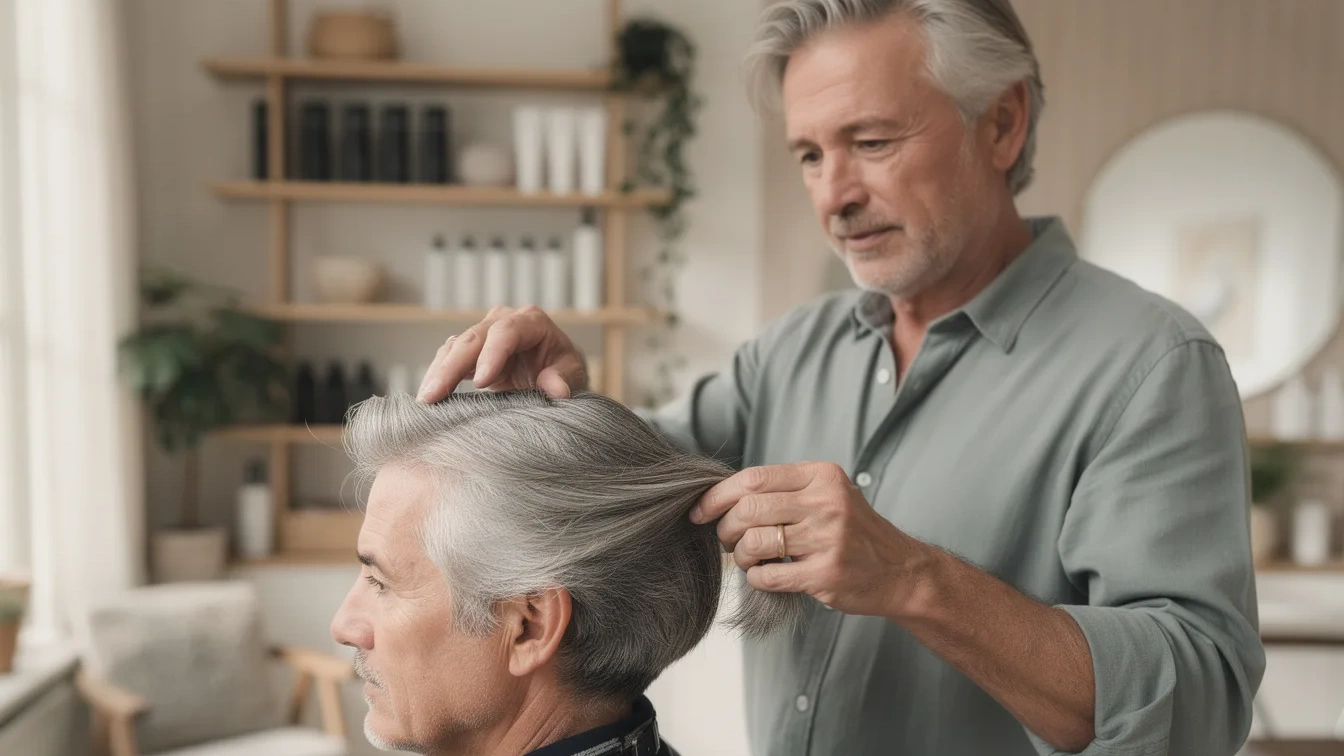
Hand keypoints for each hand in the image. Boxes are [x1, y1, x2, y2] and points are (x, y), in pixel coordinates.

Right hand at [417, 306, 588, 402]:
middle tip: (434, 396)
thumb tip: (556, 389)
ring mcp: (484, 333)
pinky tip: (427, 398)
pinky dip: (437, 377)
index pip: (506, 332)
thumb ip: (564, 378)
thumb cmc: (564, 369)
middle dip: (452, 366)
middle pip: (473, 338)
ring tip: (425, 401)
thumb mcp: (573, 372)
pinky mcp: (471, 350)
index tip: (481, 383)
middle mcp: (503, 321)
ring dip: (437, 373)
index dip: (492, 355)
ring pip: (455, 347)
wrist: (554, 373)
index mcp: (532, 321)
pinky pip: (448, 358)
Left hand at [692, 462, 929, 617]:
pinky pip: (768, 575)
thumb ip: (784, 491)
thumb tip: (721, 497)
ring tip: (750, 559)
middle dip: (726, 528)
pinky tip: (767, 576)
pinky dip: (757, 578)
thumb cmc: (852, 532)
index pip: (753, 478)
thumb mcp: (827, 495)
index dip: (717, 496)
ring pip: (754, 542)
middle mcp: (827, 503)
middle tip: (728, 541)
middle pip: (749, 509)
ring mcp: (828, 539)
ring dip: (740, 556)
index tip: (699, 511)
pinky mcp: (826, 574)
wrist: (901, 571)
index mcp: (822, 476)